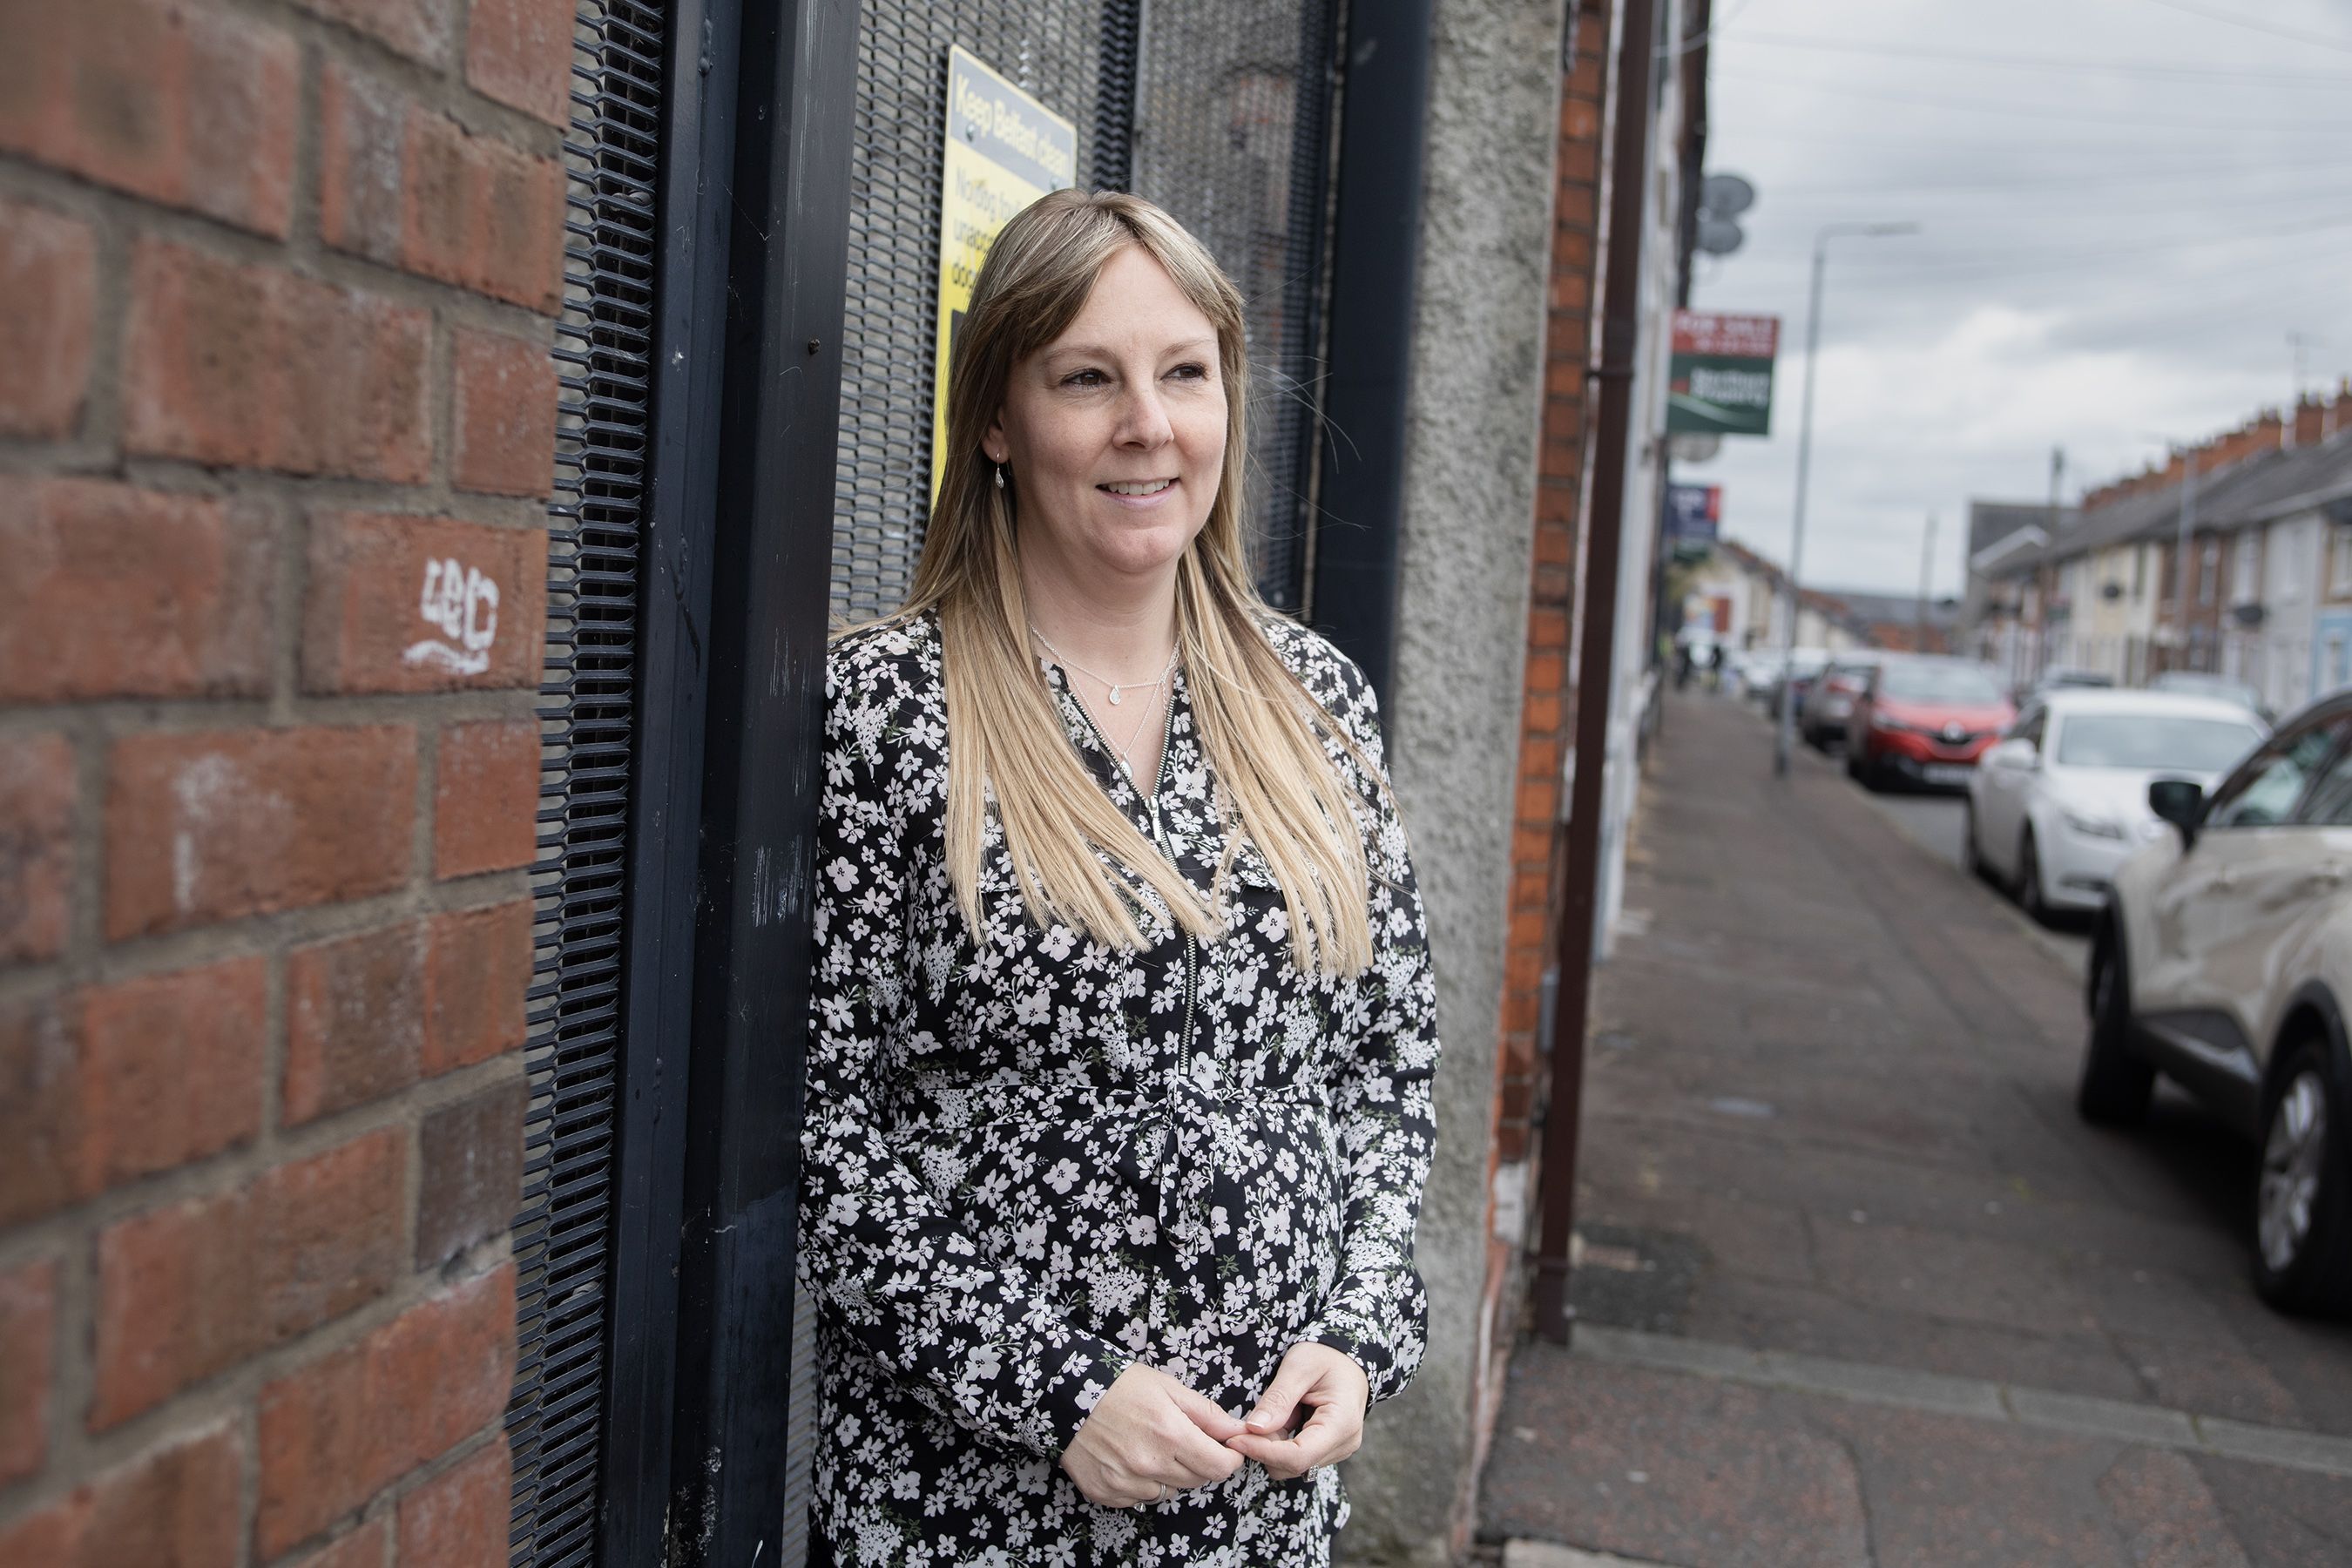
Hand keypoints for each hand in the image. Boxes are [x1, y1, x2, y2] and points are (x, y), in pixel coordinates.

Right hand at [1060, 1363, 1244, 1507]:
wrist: (1065, 1395)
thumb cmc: (1119, 1386)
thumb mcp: (1167, 1387)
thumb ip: (1206, 1412)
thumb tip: (1238, 1429)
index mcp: (1170, 1434)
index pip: (1219, 1466)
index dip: (1229, 1459)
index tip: (1226, 1450)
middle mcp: (1150, 1463)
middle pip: (1197, 1481)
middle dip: (1200, 1463)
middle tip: (1185, 1441)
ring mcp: (1125, 1482)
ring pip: (1169, 1492)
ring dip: (1170, 1475)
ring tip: (1152, 1448)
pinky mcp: (1106, 1493)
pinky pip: (1139, 1498)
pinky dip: (1141, 1484)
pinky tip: (1129, 1460)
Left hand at [1223, 1343, 1368, 1479]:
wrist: (1346, 1357)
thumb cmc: (1324, 1355)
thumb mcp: (1299, 1367)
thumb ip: (1278, 1399)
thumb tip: (1254, 1428)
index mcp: (1341, 1423)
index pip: (1298, 1456)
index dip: (1263, 1452)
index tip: (1235, 1440)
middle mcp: (1344, 1443)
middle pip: (1294, 1465)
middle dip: (1264, 1449)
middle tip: (1246, 1423)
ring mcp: (1338, 1449)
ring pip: (1293, 1465)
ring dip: (1272, 1446)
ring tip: (1270, 1415)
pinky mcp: (1328, 1450)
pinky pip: (1297, 1458)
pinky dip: (1280, 1445)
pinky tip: (1280, 1421)